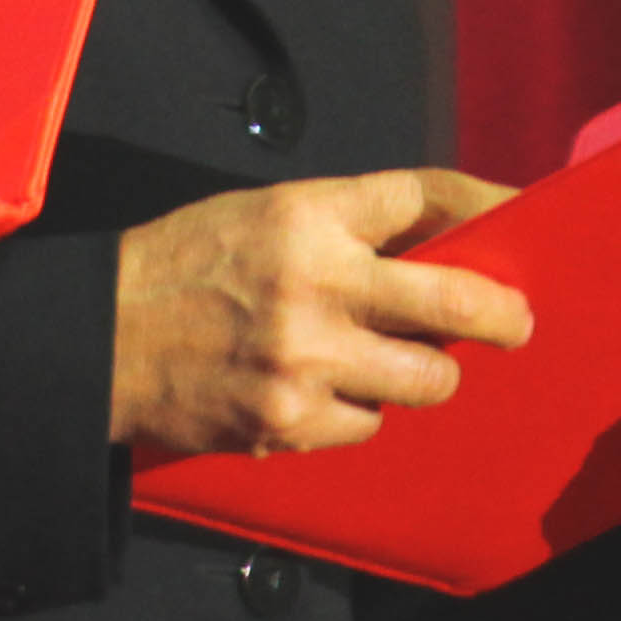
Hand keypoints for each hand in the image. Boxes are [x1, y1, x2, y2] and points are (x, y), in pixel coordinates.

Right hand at [112, 168, 534, 458]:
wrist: (103, 336)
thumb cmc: (184, 266)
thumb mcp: (261, 213)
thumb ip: (344, 225)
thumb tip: (438, 247)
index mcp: (304, 214)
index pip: (422, 197)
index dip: (482, 206)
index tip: (515, 216)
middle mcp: (313, 282)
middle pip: (454, 298)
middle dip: (502, 315)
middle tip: (517, 322)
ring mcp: (306, 360)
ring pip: (426, 379)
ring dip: (425, 372)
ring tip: (396, 361)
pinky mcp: (292, 422)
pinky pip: (369, 423)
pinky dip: (359, 408)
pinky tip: (321, 388)